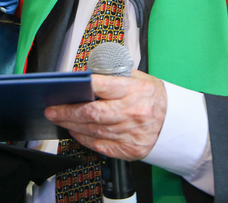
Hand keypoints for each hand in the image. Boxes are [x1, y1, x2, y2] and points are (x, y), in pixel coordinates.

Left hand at [45, 70, 166, 160]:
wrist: (175, 123)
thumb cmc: (153, 98)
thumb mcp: (138, 78)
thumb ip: (113, 76)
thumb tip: (85, 76)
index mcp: (135, 91)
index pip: (102, 86)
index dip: (81, 86)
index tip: (65, 87)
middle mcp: (133, 113)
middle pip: (91, 113)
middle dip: (67, 112)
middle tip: (52, 109)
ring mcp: (131, 134)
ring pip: (92, 131)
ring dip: (71, 125)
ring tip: (59, 118)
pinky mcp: (129, 150)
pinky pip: (99, 145)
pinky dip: (83, 138)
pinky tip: (75, 130)